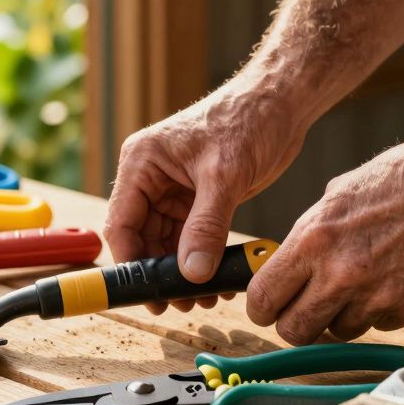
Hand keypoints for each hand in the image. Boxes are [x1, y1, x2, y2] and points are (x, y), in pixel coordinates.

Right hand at [105, 83, 308, 312]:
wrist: (280, 102)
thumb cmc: (247, 119)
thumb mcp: (224, 176)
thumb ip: (206, 227)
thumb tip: (191, 273)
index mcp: (141, 162)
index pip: (122, 223)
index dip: (132, 262)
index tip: (150, 293)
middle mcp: (150, 177)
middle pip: (141, 238)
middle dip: (161, 272)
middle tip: (183, 302)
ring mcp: (172, 190)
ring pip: (166, 243)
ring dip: (182, 271)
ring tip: (205, 297)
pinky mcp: (196, 199)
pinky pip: (190, 238)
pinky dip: (200, 259)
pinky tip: (216, 278)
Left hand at [247, 134, 403, 343]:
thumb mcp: (337, 196)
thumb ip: (308, 238)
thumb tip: (285, 266)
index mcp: (314, 240)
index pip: (262, 300)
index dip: (262, 306)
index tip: (268, 305)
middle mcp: (342, 275)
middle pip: (293, 332)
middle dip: (295, 322)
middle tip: (306, 306)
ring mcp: (379, 297)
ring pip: (338, 332)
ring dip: (341, 315)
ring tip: (361, 279)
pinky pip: (379, 326)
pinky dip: (380, 310)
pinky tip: (393, 275)